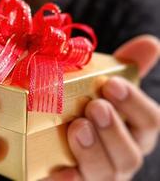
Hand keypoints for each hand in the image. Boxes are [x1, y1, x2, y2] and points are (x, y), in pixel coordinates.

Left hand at [45, 35, 159, 180]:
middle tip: (94, 107)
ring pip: (107, 172)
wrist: (58, 145)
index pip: (149, 121)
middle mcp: (121, 156)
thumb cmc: (86, 113)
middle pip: (129, 152)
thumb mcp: (104, 92)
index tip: (112, 84)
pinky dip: (68, 180)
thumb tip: (150, 43)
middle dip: (113, 129)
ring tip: (77, 128)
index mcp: (133, 133)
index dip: (134, 103)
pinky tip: (59, 171)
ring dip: (93, 151)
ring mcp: (99, 174)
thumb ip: (125, 70)